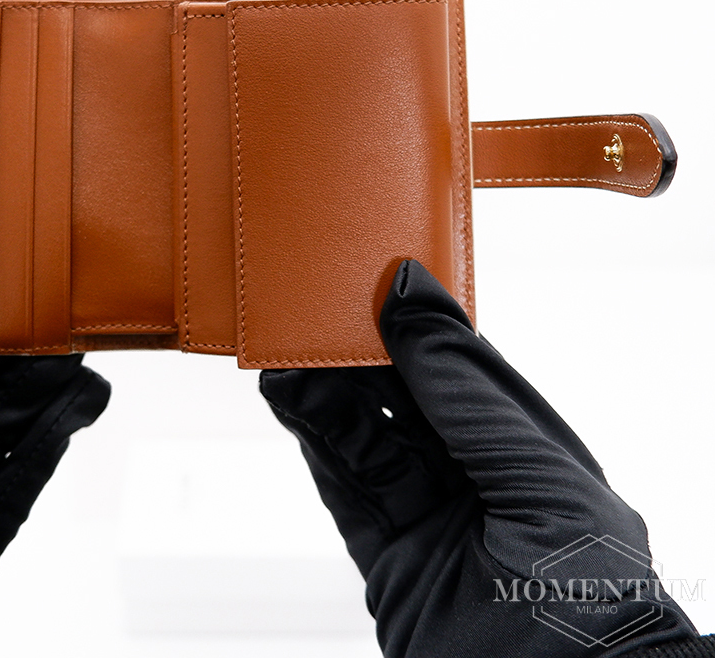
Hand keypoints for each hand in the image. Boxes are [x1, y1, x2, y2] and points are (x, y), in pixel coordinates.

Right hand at [260, 259, 700, 657]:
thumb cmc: (591, 594)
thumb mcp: (531, 469)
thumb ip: (460, 388)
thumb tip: (411, 297)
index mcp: (527, 449)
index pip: (460, 371)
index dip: (417, 328)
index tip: (373, 284)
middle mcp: (478, 481)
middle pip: (405, 403)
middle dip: (361, 359)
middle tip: (313, 315)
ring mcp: (434, 522)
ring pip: (368, 442)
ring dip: (326, 397)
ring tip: (287, 356)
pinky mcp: (392, 563)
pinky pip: (347, 490)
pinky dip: (316, 445)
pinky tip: (293, 405)